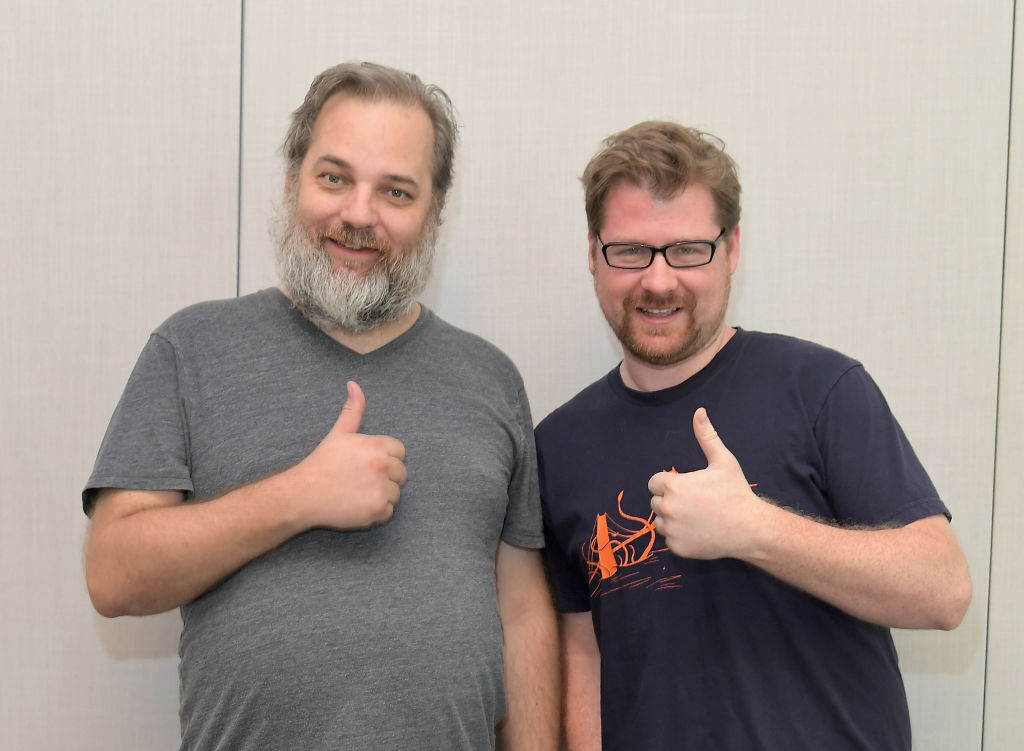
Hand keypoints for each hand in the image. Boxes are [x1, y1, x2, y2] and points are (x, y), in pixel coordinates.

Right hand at [288, 380, 406, 529]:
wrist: (302, 494)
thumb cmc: (321, 464)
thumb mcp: (338, 434)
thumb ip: (353, 410)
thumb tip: (354, 384)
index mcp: (375, 445)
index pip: (400, 451)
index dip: (385, 458)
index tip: (367, 465)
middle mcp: (381, 465)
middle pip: (401, 473)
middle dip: (385, 477)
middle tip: (360, 480)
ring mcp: (380, 488)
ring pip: (395, 493)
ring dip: (381, 495)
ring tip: (357, 493)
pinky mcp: (377, 510)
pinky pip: (388, 512)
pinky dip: (376, 512)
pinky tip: (357, 506)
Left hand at [648, 407, 765, 559]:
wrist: (750, 528)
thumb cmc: (735, 493)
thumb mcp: (723, 461)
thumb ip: (706, 436)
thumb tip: (699, 412)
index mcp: (672, 486)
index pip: (654, 482)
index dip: (669, 483)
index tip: (687, 487)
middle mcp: (666, 508)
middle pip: (655, 502)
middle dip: (671, 501)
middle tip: (695, 503)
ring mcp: (671, 530)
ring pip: (660, 522)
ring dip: (672, 520)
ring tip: (696, 517)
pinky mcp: (677, 548)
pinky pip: (670, 540)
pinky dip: (680, 537)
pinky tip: (699, 532)